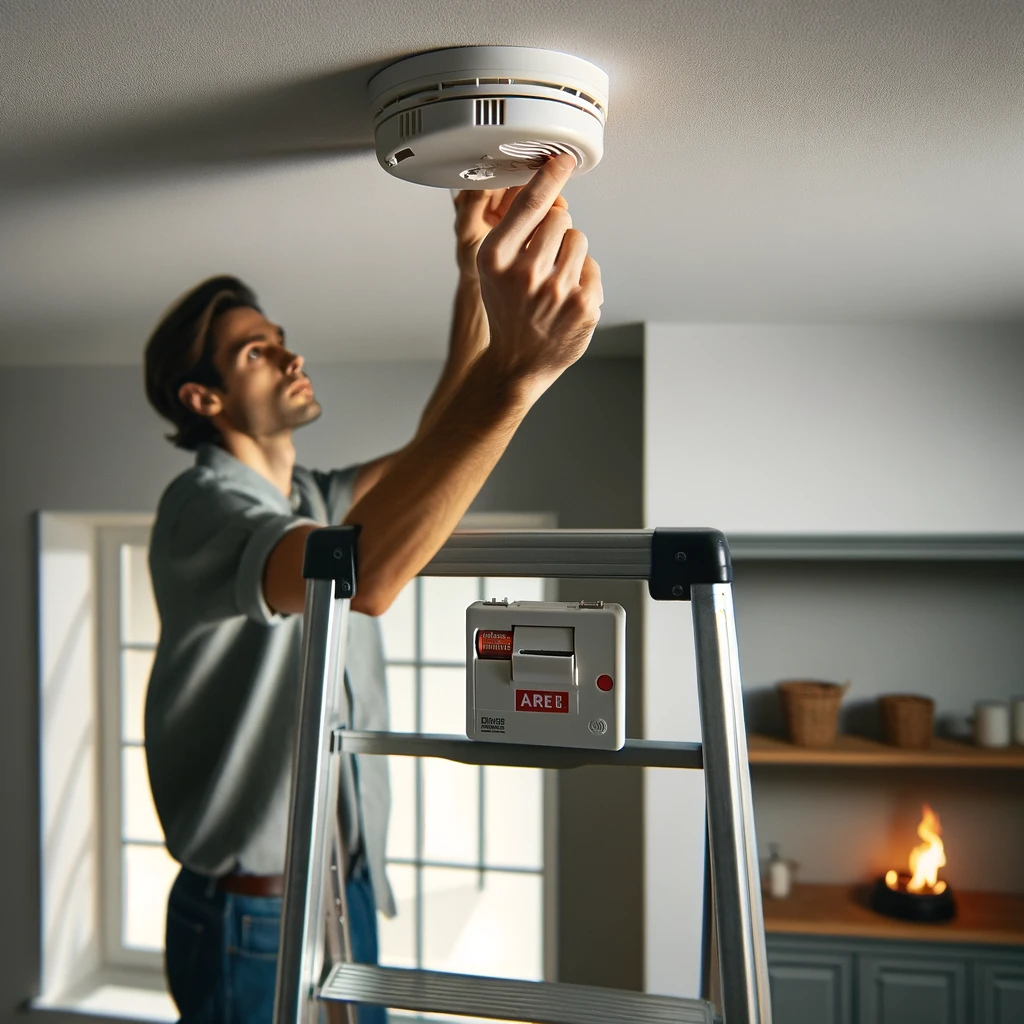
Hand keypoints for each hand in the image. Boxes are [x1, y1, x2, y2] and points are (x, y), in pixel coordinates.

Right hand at [474, 155, 602, 400]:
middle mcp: (525, 273)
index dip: (550, 176)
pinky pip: (592, 266)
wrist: (515, 364)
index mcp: (496, 258)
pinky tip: (565, 299)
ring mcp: (557, 291)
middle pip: (560, 217)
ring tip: (553, 281)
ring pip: (579, 238)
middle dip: (555, 231)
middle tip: (542, 259)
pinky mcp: (583, 306)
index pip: (531, 203)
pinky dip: (583, 278)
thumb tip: (548, 189)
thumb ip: (514, 229)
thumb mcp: (491, 268)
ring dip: (570, 253)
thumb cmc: (506, 311)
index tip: (563, 159)